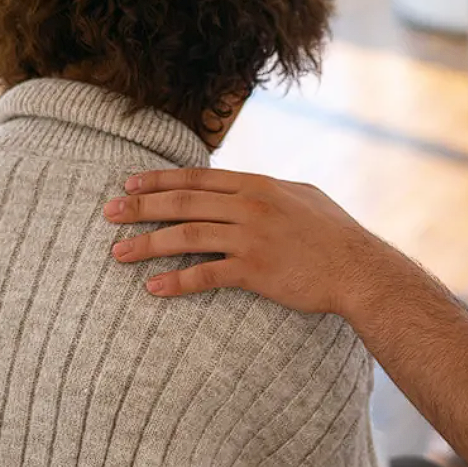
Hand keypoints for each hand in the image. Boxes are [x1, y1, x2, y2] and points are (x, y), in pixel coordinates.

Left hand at [103, 168, 402, 314]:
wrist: (358, 268)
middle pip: (184, 202)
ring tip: (117, 252)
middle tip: (109, 214)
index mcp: (258, 186)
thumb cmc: (335, 234)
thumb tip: (246, 186)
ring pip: (187, 236)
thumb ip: (270, 190)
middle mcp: (250, 207)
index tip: (130, 184)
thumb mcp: (304, 196)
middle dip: (141, 208)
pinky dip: (178, 282)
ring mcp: (251, 238)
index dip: (160, 180)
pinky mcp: (256, 271)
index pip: (198, 178)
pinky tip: (154, 288)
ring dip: (148, 243)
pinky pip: (207, 275)